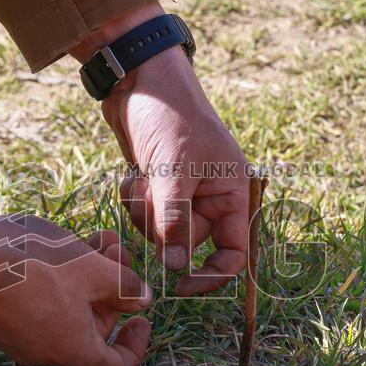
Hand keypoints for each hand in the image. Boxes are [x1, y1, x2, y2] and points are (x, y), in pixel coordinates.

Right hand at [0, 215, 152, 365]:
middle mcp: (42, 353)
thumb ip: (125, 287)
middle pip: (92, 331)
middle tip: (116, 250)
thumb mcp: (92, 269)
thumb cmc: (33, 264)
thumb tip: (143, 300)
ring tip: (97, 239)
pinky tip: (63, 246)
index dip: (135, 349)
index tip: (142, 320)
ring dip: (88, 278)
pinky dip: (59, 282)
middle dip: (111, 291)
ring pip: (67, 312)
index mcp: (70, 349)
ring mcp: (16, 337)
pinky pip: (39, 308)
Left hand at [71, 4, 250, 295]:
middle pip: (188, 245)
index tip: (180, 286)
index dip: (211, 275)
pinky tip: (131, 174)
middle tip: (150, 198)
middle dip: (163, 228)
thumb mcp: (173, 169)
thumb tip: (176, 267)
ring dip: (144, 214)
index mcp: (233, 194)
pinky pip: (144, 215)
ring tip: (140, 180)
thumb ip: (175, 220)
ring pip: (160, 233)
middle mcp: (212, 198)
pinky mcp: (157, 187)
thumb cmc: (168, 115)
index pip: (233, 253)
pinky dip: (134, 201)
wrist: (138, 79)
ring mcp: (183, 193)